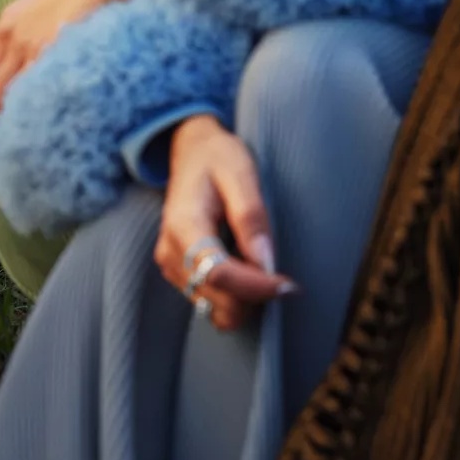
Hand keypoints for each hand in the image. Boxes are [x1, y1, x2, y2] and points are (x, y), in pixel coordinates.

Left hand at [0, 0, 158, 139]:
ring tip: (15, 144)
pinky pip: (30, 89)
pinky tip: (34, 126)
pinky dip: (28, 110)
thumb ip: (37, 33)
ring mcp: (31, 39)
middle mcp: (12, 31)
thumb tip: (37, 63)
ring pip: (2, 93)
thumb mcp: (52, 7)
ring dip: (5, 121)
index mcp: (9, 21)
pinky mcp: (52, 45)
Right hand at [154, 114, 296, 331]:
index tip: (288, 285)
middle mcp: (171, 253)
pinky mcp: (178, 273)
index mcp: (184, 226)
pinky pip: (211, 300)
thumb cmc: (218, 158)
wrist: (192, 152)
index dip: (257, 287)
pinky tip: (246, 269)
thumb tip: (266, 264)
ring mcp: (171, 266)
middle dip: (255, 294)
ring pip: (215, 307)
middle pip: (218, 299)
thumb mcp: (241, 175)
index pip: (219, 274)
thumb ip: (251, 219)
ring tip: (262, 267)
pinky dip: (235, 295)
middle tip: (282, 275)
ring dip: (246, 298)